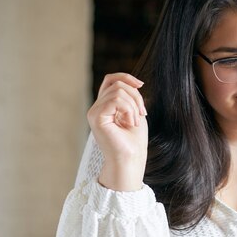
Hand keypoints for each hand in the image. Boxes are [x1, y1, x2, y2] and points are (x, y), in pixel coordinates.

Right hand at [87, 73, 148, 190]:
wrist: (130, 159)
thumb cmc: (134, 141)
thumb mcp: (135, 113)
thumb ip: (130, 98)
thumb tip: (133, 82)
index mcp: (105, 106)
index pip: (111, 80)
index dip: (126, 77)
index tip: (141, 84)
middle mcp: (96, 107)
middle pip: (117, 84)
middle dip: (136, 95)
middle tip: (142, 113)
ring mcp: (94, 112)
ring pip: (118, 91)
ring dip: (133, 105)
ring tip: (135, 121)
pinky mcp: (96, 117)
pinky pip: (115, 100)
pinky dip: (128, 109)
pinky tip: (131, 123)